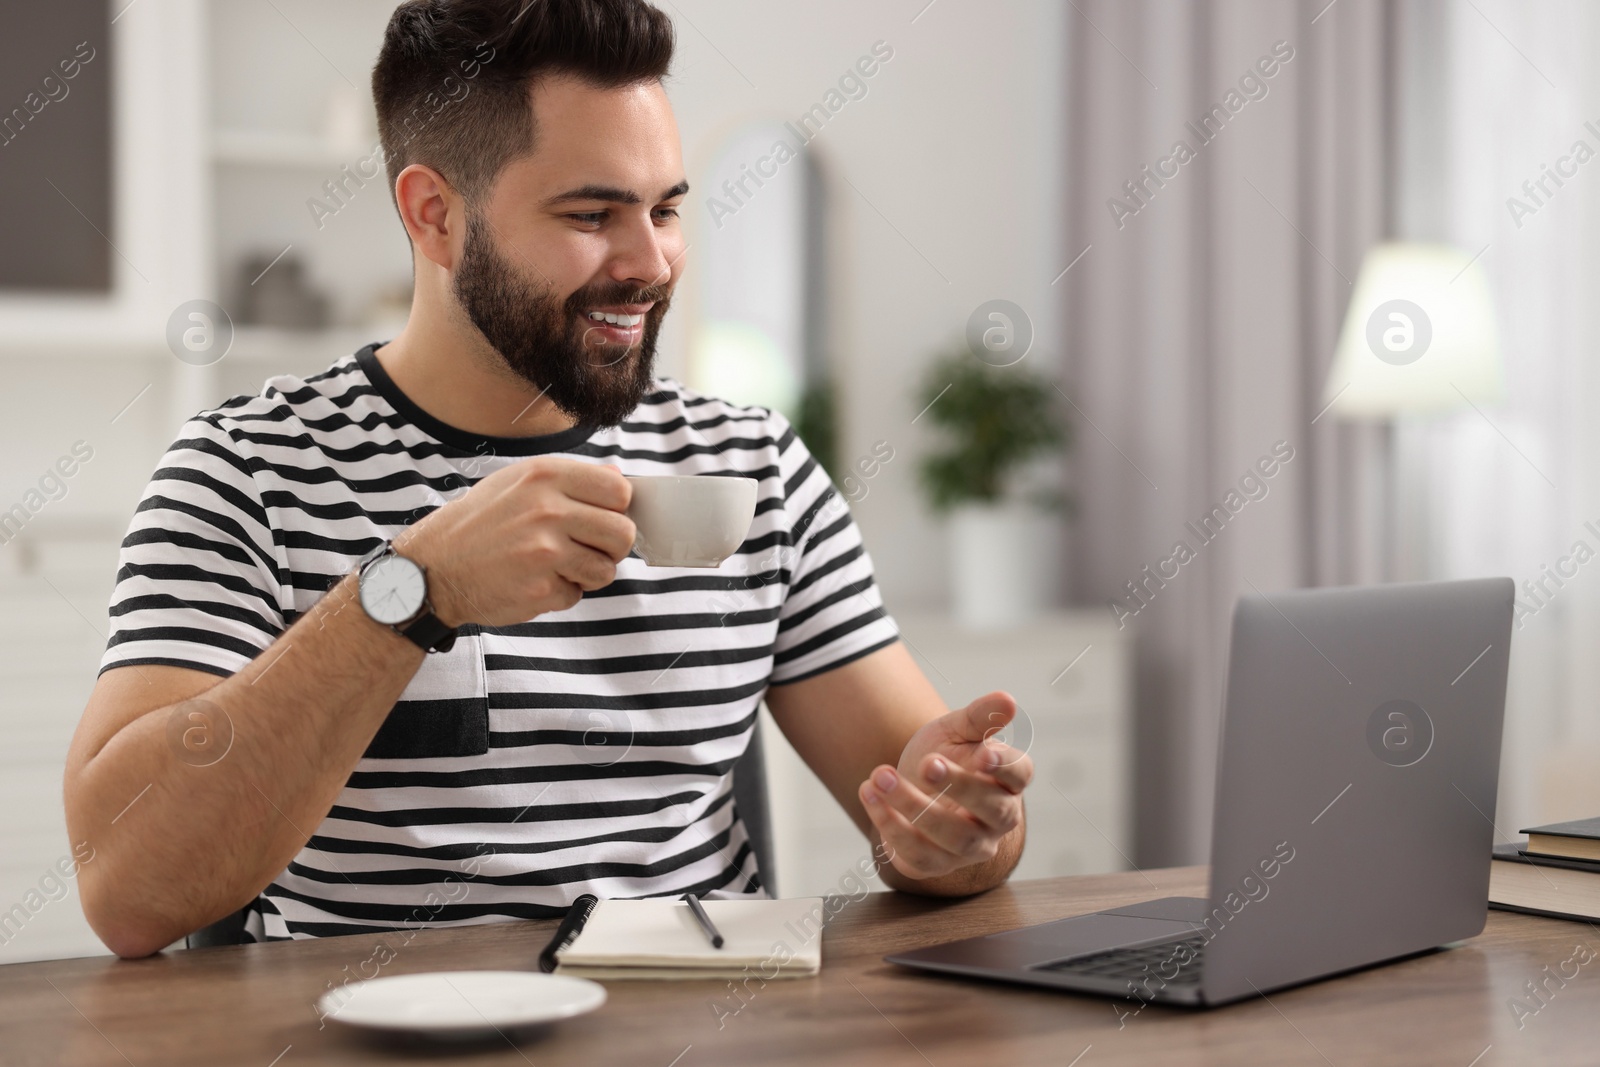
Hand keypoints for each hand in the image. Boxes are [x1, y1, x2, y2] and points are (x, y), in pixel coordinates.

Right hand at [393, 458, 634, 626]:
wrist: (433, 569)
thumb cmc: (480, 524)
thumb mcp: (518, 483)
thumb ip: (570, 480)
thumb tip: (619, 480)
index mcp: (545, 476)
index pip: (620, 492)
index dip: (618, 510)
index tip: (603, 519)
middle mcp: (547, 509)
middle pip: (623, 533)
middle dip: (612, 547)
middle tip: (589, 549)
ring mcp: (544, 551)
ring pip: (606, 570)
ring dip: (588, 574)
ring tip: (558, 566)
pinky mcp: (540, 589)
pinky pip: (576, 595)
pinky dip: (561, 593)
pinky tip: (534, 581)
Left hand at [858, 692, 1031, 881]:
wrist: (911, 783)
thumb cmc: (943, 755)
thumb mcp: (956, 730)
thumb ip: (980, 717)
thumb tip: (1007, 700)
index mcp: (1008, 781)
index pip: (1020, 775)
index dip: (1005, 766)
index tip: (983, 753)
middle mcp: (997, 819)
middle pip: (993, 811)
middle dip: (958, 786)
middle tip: (926, 763)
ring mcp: (970, 847)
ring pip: (955, 837)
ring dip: (914, 806)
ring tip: (880, 776)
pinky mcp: (936, 864)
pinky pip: (919, 855)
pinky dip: (890, 826)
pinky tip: (869, 794)